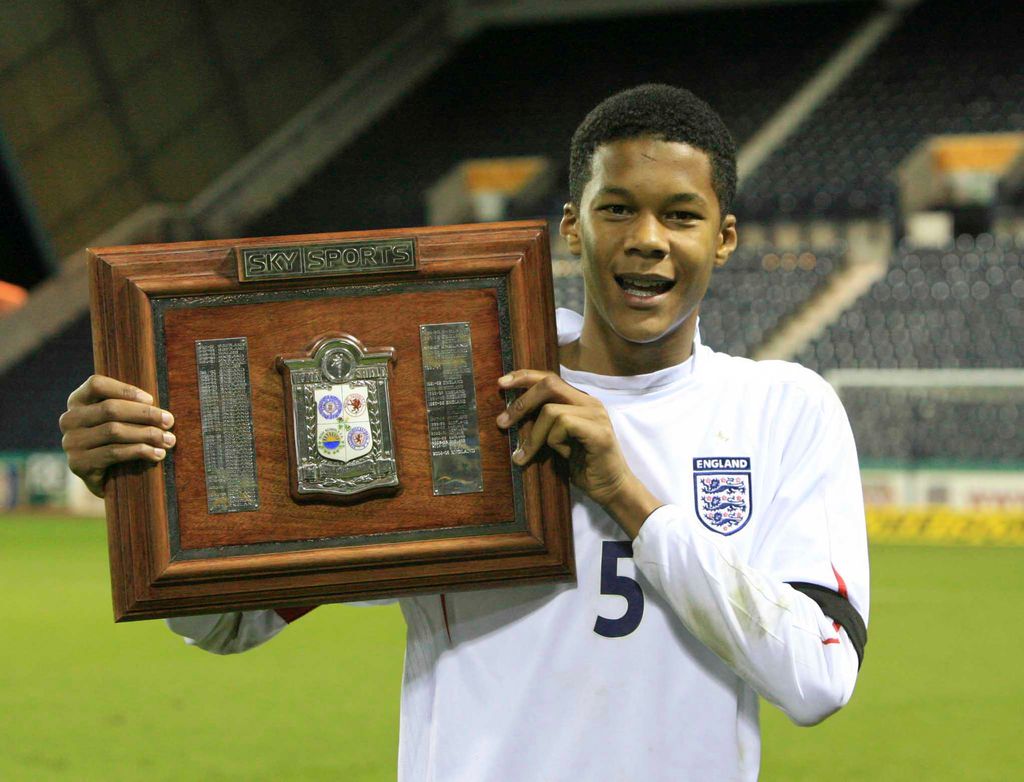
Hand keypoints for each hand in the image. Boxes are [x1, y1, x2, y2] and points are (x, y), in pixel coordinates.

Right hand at [59, 375, 175, 497]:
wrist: (107, 481)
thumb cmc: (120, 442)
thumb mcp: (121, 419)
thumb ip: (130, 407)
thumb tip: (159, 407)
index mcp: (77, 401)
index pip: (96, 385)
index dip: (125, 389)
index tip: (151, 399)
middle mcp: (69, 420)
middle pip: (110, 409)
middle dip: (145, 414)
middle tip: (169, 421)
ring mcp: (71, 443)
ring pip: (114, 431)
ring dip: (147, 434)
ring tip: (169, 440)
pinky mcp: (78, 464)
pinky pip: (114, 453)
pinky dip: (140, 451)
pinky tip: (158, 454)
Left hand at [496, 370, 661, 536]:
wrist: (611, 489)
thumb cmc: (582, 466)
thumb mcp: (556, 439)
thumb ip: (543, 422)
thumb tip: (510, 414)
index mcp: (580, 400)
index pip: (550, 377)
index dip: (524, 376)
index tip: (501, 384)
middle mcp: (590, 402)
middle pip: (549, 384)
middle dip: (521, 402)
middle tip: (502, 422)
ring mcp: (596, 415)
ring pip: (551, 410)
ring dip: (534, 435)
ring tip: (526, 455)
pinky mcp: (599, 432)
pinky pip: (564, 425)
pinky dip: (554, 441)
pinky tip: (563, 455)